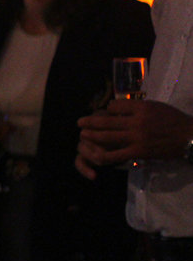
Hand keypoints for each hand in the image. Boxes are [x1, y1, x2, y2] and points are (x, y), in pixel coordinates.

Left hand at [77, 98, 192, 168]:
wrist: (189, 136)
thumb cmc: (174, 120)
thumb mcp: (156, 106)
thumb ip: (138, 107)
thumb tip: (117, 108)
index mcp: (141, 107)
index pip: (115, 106)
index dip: (107, 109)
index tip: (104, 112)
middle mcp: (136, 121)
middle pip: (107, 121)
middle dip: (90, 122)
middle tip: (79, 122)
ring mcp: (136, 137)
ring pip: (107, 136)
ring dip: (92, 135)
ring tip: (83, 134)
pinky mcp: (138, 152)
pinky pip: (116, 154)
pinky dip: (103, 154)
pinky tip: (95, 155)